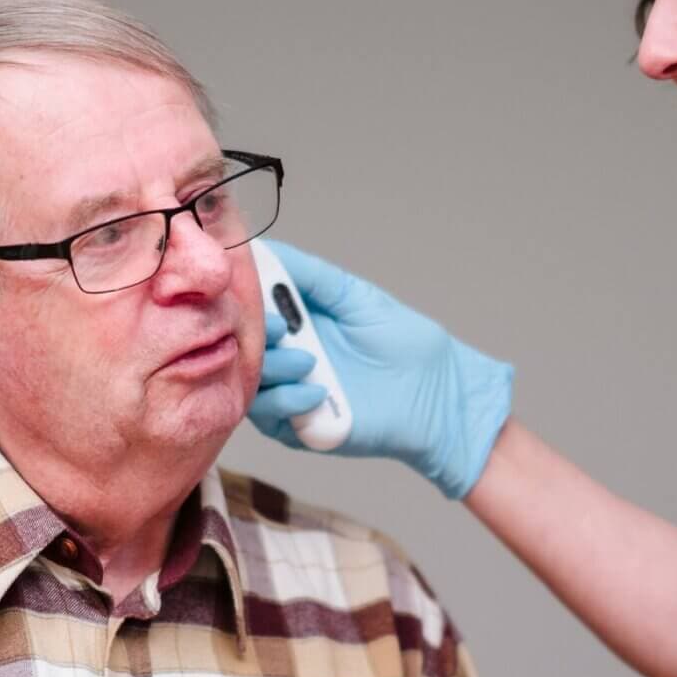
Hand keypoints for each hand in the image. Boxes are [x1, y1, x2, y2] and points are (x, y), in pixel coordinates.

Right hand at [248, 242, 514, 498]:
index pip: (248, 305)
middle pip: (239, 343)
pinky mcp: (297, 427)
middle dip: (253, 333)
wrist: (437, 396)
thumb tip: (260, 249)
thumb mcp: (355, 296)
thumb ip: (311, 275)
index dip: (242, 295)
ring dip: (271, 368)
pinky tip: (317, 393)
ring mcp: (288, 390)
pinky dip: (286, 402)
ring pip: (247, 380)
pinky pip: (269, 416)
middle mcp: (283, 353)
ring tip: (308, 361)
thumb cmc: (405, 344)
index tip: (245, 287)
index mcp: (293, 319)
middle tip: (281, 328)